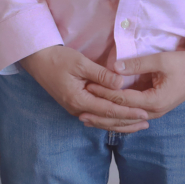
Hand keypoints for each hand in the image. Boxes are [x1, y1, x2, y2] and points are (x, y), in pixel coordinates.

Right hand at [19, 45, 149, 132]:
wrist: (37, 60)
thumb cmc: (58, 58)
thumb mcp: (80, 63)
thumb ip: (101, 75)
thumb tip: (121, 84)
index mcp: (79, 100)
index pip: (108, 110)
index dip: (127, 112)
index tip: (144, 113)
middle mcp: (77, 109)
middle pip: (106, 120)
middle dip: (127, 122)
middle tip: (147, 121)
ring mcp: (75, 109)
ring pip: (101, 120)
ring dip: (120, 123)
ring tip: (137, 124)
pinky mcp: (75, 104)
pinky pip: (96, 116)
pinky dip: (109, 119)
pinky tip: (119, 119)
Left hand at [85, 51, 184, 129]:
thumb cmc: (183, 64)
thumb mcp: (161, 60)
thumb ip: (137, 64)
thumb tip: (114, 67)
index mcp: (155, 100)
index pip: (123, 99)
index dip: (105, 93)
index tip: (88, 87)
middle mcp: (154, 111)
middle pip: (122, 115)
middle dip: (101, 113)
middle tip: (80, 111)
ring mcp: (154, 112)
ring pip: (126, 119)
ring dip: (106, 120)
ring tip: (86, 119)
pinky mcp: (153, 108)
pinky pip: (132, 116)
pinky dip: (117, 118)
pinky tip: (104, 119)